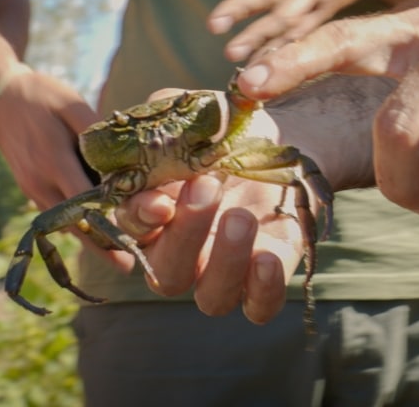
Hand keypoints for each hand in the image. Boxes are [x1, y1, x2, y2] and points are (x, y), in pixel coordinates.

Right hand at [0, 70, 133, 271]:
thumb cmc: (41, 96)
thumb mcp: (72, 104)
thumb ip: (95, 131)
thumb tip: (121, 156)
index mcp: (53, 160)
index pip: (82, 203)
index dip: (105, 226)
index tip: (127, 247)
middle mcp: (39, 181)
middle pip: (72, 223)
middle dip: (98, 246)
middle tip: (126, 267)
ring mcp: (31, 187)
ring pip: (61, 222)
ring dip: (86, 238)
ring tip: (116, 254)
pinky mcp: (29, 187)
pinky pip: (54, 212)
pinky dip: (73, 223)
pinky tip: (94, 230)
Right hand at [112, 90, 308, 319]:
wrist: (287, 140)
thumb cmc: (230, 129)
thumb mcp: (196, 112)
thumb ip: (166, 116)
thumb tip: (153, 125)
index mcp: (155, 215)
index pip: (131, 231)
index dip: (139, 220)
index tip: (159, 199)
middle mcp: (185, 251)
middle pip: (166, 273)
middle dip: (185, 233)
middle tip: (207, 186)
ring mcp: (227, 269)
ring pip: (212, 296)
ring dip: (224, 261)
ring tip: (241, 216)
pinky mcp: (268, 277)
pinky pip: (259, 307)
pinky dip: (262, 291)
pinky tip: (267, 259)